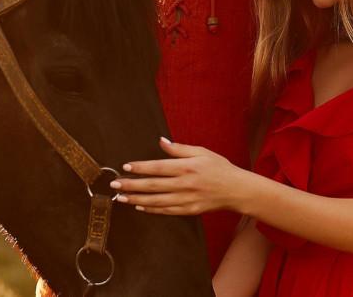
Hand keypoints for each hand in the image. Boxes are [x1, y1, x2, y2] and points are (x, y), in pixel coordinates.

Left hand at [110, 137, 248, 215]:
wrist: (237, 190)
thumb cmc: (219, 168)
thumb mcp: (202, 152)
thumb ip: (179, 148)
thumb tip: (161, 141)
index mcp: (187, 167)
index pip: (158, 167)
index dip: (140, 167)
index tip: (125, 167)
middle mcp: (186, 184)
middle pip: (153, 185)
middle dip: (132, 185)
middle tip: (115, 185)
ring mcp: (187, 199)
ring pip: (157, 201)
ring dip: (137, 199)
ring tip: (121, 197)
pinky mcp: (189, 210)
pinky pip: (166, 210)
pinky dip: (151, 209)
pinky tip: (140, 205)